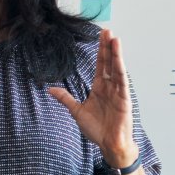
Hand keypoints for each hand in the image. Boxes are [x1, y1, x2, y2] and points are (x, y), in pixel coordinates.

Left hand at [45, 26, 137, 164]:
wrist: (109, 144)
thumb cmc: (97, 129)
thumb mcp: (77, 111)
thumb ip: (65, 98)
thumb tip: (50, 89)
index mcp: (99, 88)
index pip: (100, 65)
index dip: (100, 51)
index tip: (101, 36)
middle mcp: (110, 87)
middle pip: (108, 63)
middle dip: (108, 47)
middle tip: (107, 30)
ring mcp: (118, 92)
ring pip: (116, 69)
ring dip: (116, 54)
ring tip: (115, 39)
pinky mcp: (124, 100)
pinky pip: (122, 83)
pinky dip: (120, 71)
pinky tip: (119, 60)